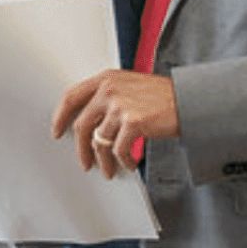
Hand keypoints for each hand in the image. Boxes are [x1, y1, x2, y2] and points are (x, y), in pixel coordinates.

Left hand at [51, 69, 179, 178]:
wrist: (190, 100)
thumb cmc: (162, 96)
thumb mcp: (129, 86)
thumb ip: (108, 96)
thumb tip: (89, 123)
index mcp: (106, 78)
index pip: (71, 96)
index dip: (60, 116)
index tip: (57, 131)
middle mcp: (109, 89)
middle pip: (82, 124)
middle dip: (82, 149)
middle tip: (86, 163)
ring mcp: (120, 105)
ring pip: (100, 141)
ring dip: (105, 161)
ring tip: (111, 169)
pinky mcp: (133, 122)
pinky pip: (119, 150)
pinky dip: (124, 161)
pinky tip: (131, 163)